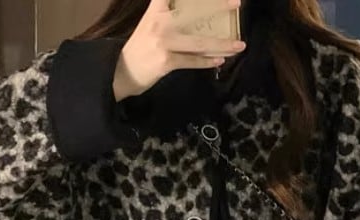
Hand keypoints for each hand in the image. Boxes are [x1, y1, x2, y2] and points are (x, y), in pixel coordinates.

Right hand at [113, 0, 245, 101]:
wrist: (120, 72)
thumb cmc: (140, 49)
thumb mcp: (151, 24)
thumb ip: (169, 15)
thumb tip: (194, 17)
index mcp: (157, 9)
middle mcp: (161, 21)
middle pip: (195, 12)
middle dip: (218, 7)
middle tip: (236, 3)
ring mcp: (164, 41)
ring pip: (199, 42)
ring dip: (222, 44)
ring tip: (239, 45)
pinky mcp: (166, 61)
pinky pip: (192, 61)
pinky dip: (207, 62)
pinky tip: (220, 60)